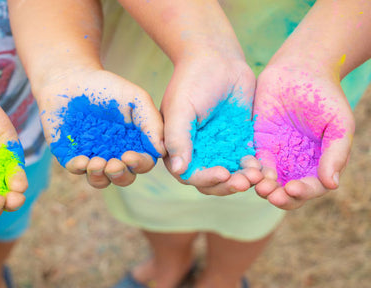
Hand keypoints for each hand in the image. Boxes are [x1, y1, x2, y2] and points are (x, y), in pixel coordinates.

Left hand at [36, 68, 164, 188]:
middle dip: (120, 175)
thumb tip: (161, 150)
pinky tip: (81, 160)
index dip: (139, 164)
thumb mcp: (136, 99)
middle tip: (113, 165)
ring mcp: (92, 156)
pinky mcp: (71, 154)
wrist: (72, 77)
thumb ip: (151, 122)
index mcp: (134, 144)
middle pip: (123, 178)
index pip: (143, 163)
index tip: (130, 156)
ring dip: (100, 177)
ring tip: (96, 163)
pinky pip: (76, 170)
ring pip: (100, 180)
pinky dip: (79, 168)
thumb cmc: (107, 87)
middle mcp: (115, 154)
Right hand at [161, 54, 262, 195]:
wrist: (217, 58)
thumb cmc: (192, 80)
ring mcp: (218, 148)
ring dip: (242, 179)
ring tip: (257, 176)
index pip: (189, 174)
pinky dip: (254, 166)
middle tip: (245, 182)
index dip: (205, 179)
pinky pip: (246, 161)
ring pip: (231, 175)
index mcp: (178, 147)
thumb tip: (178, 169)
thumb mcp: (180, 108)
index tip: (223, 174)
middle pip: (211, 181)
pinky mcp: (238, 141)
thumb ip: (178, 138)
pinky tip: (263, 166)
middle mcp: (197, 152)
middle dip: (228, 184)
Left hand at [253, 63, 353, 208]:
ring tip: (259, 186)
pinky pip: (252, 161)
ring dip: (263, 187)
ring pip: (267, 180)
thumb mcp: (338, 123)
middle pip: (286, 190)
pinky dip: (250, 169)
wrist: (300, 70)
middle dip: (280, 196)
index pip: (311, 187)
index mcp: (318, 163)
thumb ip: (336, 153)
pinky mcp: (257, 142)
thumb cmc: (325, 95)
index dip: (303, 193)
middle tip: (271, 195)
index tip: (292, 189)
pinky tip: (247, 171)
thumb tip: (331, 185)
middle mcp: (296, 163)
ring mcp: (276, 153)